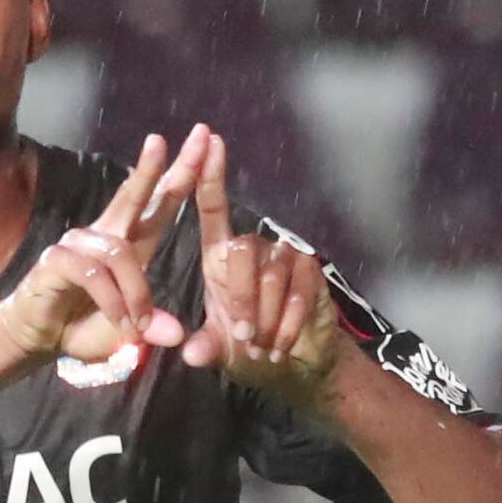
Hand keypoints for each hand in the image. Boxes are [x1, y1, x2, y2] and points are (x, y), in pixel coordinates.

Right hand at [0, 132, 183, 367]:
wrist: (37, 340)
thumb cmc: (83, 327)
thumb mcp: (129, 331)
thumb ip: (152, 327)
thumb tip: (177, 336)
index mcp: (130, 244)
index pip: (160, 203)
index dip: (181, 174)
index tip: (205, 142)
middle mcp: (105, 235)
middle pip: (134, 194)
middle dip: (157, 167)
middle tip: (182, 137)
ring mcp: (78, 243)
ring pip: (120, 252)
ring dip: (136, 292)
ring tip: (138, 325)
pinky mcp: (56, 258)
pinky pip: (94, 273)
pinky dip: (112, 301)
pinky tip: (119, 321)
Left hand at [177, 128, 340, 404]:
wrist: (297, 362)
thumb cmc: (250, 347)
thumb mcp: (221, 350)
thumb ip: (206, 347)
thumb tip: (191, 354)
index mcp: (220, 258)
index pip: (213, 209)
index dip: (210, 176)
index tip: (210, 140)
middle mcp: (251, 249)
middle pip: (241, 252)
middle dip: (242, 301)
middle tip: (245, 338)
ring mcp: (283, 257)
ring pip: (270, 276)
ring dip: (266, 317)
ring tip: (263, 346)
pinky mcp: (309, 270)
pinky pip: (298, 289)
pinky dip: (288, 321)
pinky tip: (282, 342)